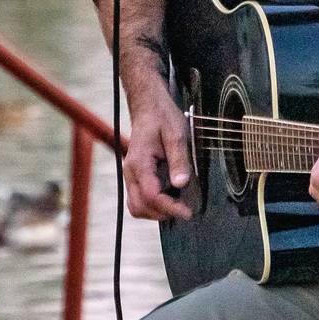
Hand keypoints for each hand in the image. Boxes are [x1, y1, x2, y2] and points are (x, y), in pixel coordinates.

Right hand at [123, 81, 192, 221]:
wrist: (148, 105)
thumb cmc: (162, 117)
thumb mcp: (176, 134)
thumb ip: (179, 160)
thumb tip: (181, 184)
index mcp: (139, 162)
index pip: (151, 195)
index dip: (170, 208)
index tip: (188, 212)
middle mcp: (131, 172)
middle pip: (139, 207)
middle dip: (162, 214)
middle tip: (185, 210)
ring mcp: (131, 175)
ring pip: (136, 206)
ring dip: (156, 212)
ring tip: (177, 206)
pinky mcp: (136, 176)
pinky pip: (139, 198)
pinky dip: (153, 205)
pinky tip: (170, 198)